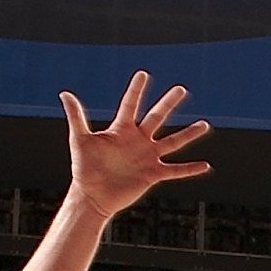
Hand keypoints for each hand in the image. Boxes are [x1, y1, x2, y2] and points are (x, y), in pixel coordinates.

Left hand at [60, 73, 212, 216]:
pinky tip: (205, 166)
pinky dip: (190, 169)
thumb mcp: (80, 140)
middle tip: (181, 89)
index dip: (136, 90)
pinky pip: (175, 170)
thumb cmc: (84, 168)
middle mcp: (137, 140)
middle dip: (169, 103)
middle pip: (157, 117)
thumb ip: (77, 116)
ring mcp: (147, 157)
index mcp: (121, 130)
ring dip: (189, 134)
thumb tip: (65, 93)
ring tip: (204, 125)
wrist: (92, 196)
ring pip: (173, 142)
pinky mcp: (153, 174)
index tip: (143, 74)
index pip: (131, 104)